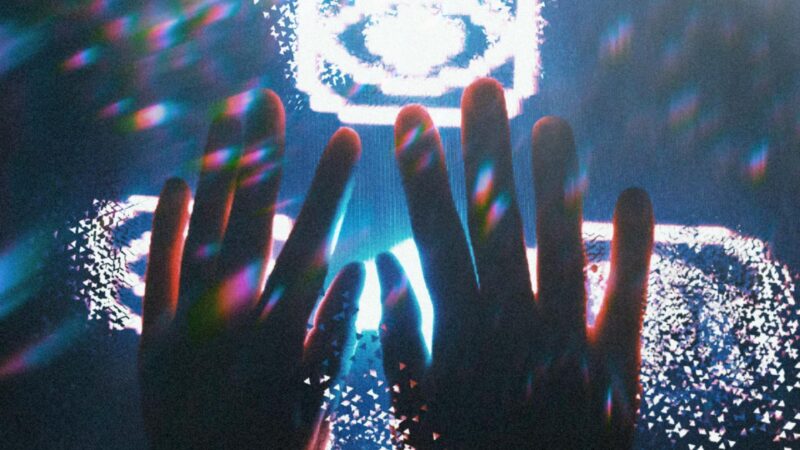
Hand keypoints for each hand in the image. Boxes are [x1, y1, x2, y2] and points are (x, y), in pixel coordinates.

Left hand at [138, 90, 363, 448]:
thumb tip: (357, 267)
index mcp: (281, 339)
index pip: (312, 244)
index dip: (329, 188)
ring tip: (222, 119)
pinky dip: (165, 228)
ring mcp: (186, 327)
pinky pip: (158, 275)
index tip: (347, 137)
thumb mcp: (316, 404)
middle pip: (250, 223)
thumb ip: (334, 334)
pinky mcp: (153, 341)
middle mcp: (231, 324)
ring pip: (200, 235)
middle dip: (262, 158)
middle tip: (268, 100)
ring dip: (211, 174)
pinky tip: (174, 182)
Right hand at [378, 78, 653, 448]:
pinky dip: (634, 248)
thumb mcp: (415, 413)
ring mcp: (568, 343)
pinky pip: (629, 298)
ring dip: (557, 183)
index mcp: (459, 337)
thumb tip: (379, 264)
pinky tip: (633, 192)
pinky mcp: (618, 367)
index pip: (435, 237)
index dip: (423, 175)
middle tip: (481, 91)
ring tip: (551, 123)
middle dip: (486, 154)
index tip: (410, 122)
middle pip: (498, 225)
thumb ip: (400, 338)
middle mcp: (513, 328)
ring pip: (562, 247)